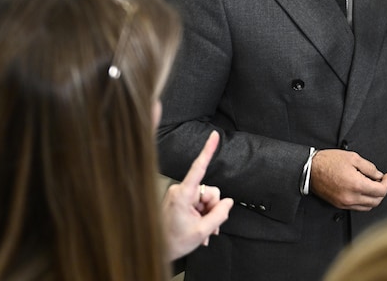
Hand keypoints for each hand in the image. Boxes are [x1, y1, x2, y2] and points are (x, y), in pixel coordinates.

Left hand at [162, 131, 234, 259]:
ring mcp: (179, 195)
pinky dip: (202, 215)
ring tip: (203, 230)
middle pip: (210, 191)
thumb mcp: (202, 231)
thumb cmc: (173, 242)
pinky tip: (199, 228)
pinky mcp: (179, 200)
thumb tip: (228, 202)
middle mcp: (180, 190)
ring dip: (208, 214)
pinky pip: (199, 203)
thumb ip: (219, 214)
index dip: (208, 150)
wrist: (158, 251)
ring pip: (206, 198)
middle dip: (213, 208)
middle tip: (208, 226)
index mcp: (183, 195)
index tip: (214, 136)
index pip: (199, 168)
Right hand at [310, 149, 386, 210]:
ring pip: (368, 206)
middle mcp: (351, 197)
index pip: (381, 191)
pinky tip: (362, 190)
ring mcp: (345, 203)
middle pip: (376, 201)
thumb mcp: (353, 158)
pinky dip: (364, 200)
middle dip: (382, 190)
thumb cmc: (327, 162)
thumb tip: (378, 175)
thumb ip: (369, 167)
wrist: (310, 170)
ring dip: (374, 197)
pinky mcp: (339, 205)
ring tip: (371, 185)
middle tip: (381, 180)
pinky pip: (358, 207)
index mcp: (356, 185)